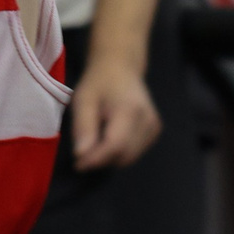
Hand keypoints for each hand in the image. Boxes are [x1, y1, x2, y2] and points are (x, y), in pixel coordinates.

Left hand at [69, 53, 161, 168]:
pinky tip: (111, 135)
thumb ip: (83, 127)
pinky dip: (120, 152)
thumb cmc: (99, 83)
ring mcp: (154, 126)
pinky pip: (135, 153)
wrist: (121, 68)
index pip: (115, 145)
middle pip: (123, 156)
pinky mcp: (154, 131)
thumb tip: (81, 155)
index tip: (78, 165)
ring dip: (110, 157)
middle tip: (84, 149)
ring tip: (98, 137)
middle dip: (101, 159)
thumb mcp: (83, 100)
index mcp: (129, 110)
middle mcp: (147, 120)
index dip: (96, 159)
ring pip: (129, 158)